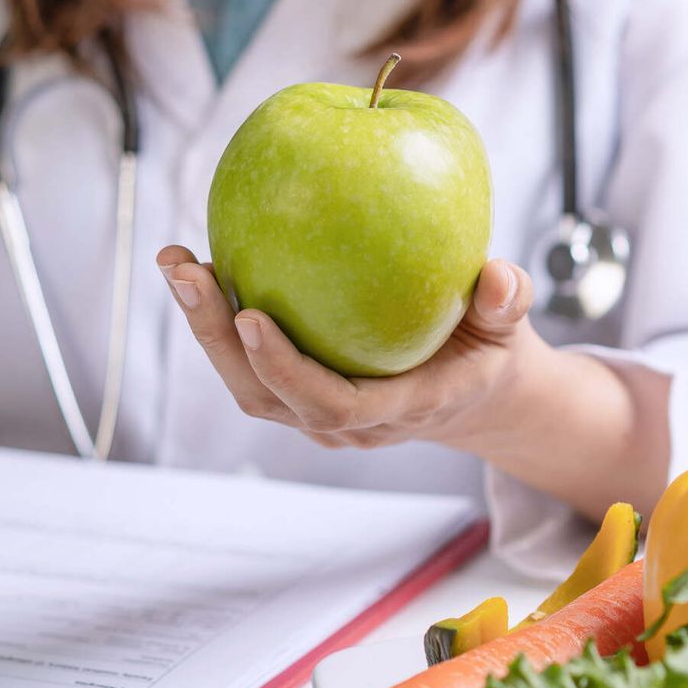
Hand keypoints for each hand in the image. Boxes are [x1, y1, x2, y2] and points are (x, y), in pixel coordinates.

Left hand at [157, 245, 541, 449]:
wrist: (475, 396)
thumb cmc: (490, 351)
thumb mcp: (510, 327)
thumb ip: (509, 302)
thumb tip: (501, 275)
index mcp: (397, 408)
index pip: (331, 403)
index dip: (285, 369)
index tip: (249, 315)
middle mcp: (345, 423)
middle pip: (266, 396)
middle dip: (217, 338)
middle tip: (187, 272)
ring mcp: (316, 413)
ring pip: (247, 383)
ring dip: (204, 327)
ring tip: (176, 264)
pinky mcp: (298, 393)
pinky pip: (249, 363)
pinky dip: (218, 319)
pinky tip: (198, 263)